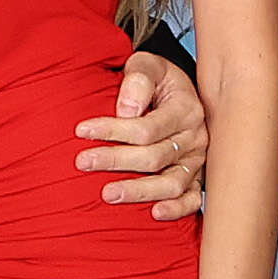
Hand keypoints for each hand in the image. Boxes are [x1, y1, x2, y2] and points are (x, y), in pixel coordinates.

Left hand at [78, 48, 208, 217]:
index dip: (112, 131)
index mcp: (186, 109)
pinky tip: (154, 213)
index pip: (146, 128)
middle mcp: (195, 137)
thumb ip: (138, 79)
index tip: (81, 131)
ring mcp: (197, 160)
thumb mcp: (148, 65)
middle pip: (154, 157)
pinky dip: (177, 209)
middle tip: (82, 162)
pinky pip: (192, 199)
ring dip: (138, 191)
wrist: (178, 91)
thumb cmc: (158, 80)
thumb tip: (126, 111)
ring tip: (107, 195)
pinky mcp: (196, 177)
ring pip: (171, 183)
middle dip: (115, 160)